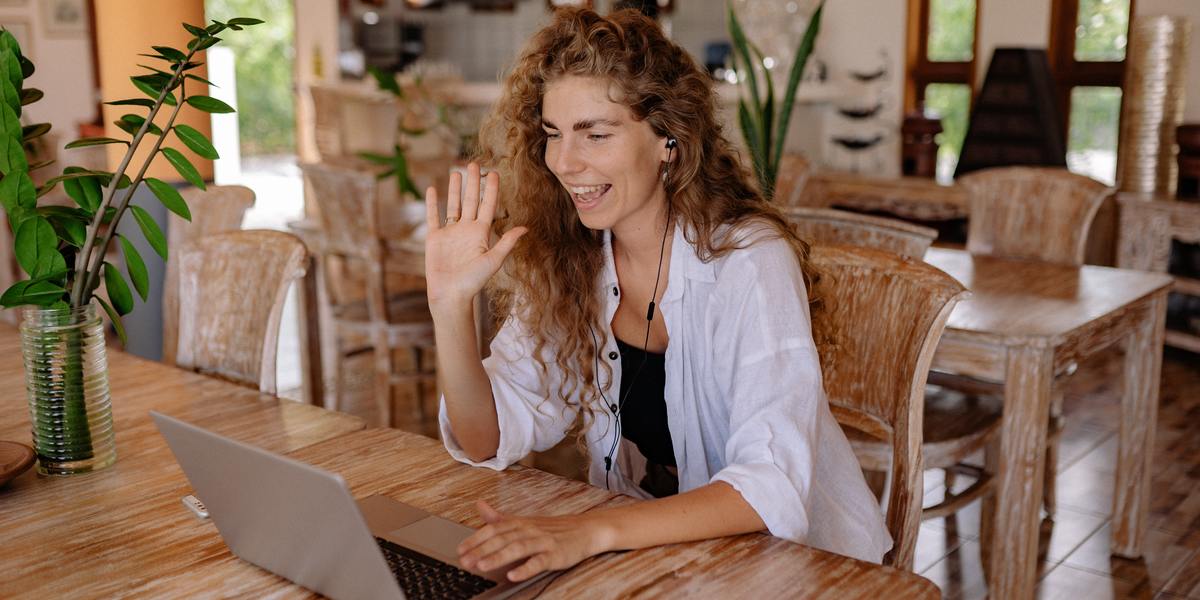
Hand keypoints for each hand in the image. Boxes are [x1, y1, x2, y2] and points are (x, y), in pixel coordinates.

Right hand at [424, 163, 526, 308]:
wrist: (451, 295)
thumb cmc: (474, 281)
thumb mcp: (493, 260)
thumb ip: (507, 242)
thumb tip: (526, 228)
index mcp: (481, 233)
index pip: (487, 206)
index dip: (491, 189)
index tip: (494, 172)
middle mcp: (466, 230)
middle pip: (471, 200)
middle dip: (473, 182)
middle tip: (474, 164)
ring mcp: (450, 233)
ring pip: (453, 205)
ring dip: (455, 189)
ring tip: (456, 172)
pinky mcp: (435, 238)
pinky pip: (433, 216)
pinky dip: (432, 203)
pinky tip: (433, 189)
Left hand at [458, 500, 611, 582]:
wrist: (585, 530)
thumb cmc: (552, 529)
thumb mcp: (524, 521)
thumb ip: (499, 517)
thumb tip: (479, 505)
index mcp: (520, 522)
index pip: (493, 529)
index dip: (476, 539)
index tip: (460, 550)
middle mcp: (529, 530)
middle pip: (502, 539)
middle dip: (481, 550)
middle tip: (464, 561)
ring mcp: (542, 542)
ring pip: (517, 548)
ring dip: (498, 557)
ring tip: (482, 566)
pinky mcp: (555, 554)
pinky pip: (539, 561)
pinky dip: (526, 568)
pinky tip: (514, 575)